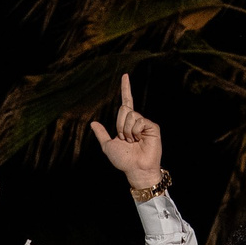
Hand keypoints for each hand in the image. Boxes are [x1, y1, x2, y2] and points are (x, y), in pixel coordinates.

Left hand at [89, 74, 163, 188]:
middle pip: (124, 109)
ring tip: (132, 141)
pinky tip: (139, 140)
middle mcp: (136, 120)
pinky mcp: (152, 127)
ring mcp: (145, 123)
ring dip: (127, 131)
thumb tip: (93, 123)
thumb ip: (101, 134)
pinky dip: (135, 131)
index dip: (125, 88)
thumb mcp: (108, 146)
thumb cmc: (123, 160)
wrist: (135, 169)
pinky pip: (138, 121)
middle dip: (119, 125)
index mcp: (126, 123)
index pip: (126, 101)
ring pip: (130, 115)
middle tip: (125, 139)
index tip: (125, 75)